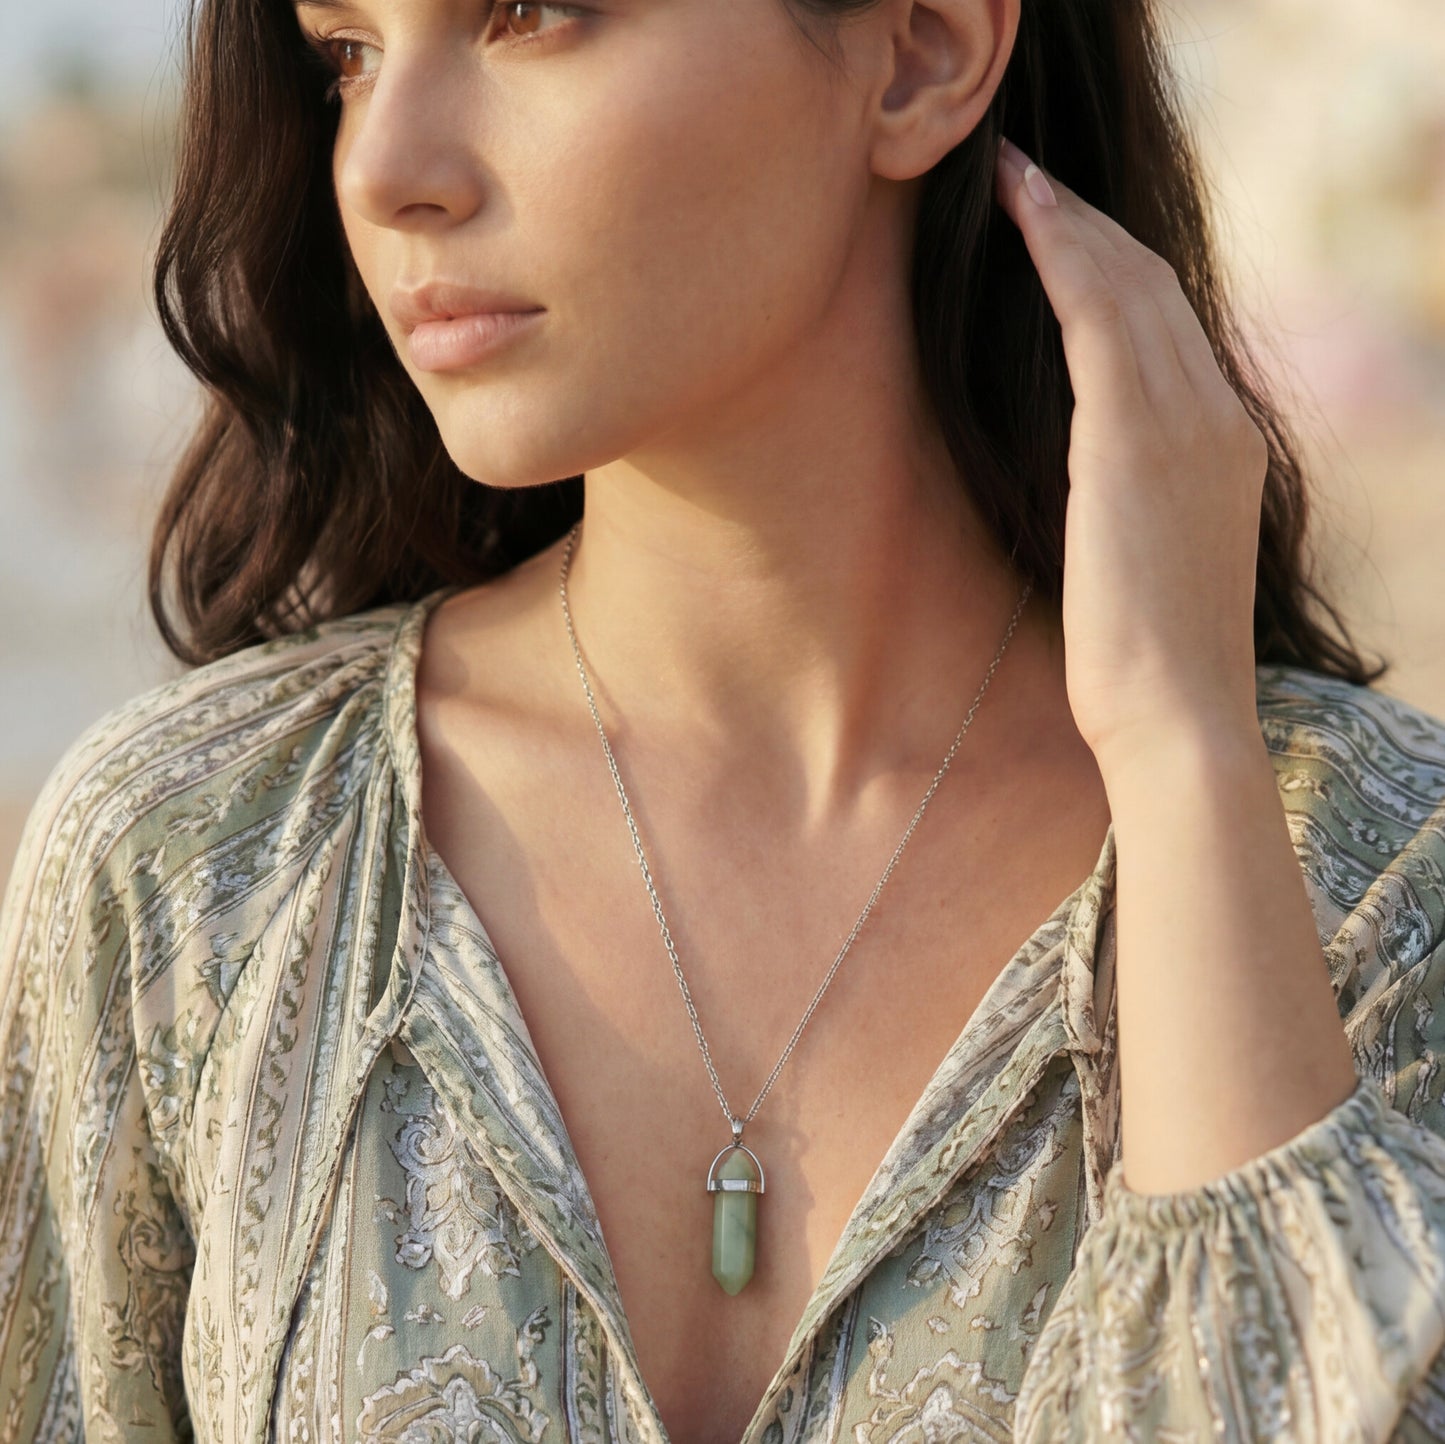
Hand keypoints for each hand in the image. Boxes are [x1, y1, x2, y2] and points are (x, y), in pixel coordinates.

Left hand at [993, 136, 1268, 775]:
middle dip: (1088, 226)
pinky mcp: (1137, 438)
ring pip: (1127, 285)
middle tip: (1026, 180)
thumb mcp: (1139, 561)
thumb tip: (1075, 477)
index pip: (1168, 330)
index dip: (1111, 269)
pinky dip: (1060, 257)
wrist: (1176, 719)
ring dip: (1067, 222)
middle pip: (1153, 288)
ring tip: (1013, 179)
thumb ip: (1123, 499)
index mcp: (1224, 447)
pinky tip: (1021, 217)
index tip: (1059, 233)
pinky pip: (1098, 317)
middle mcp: (1219, 418)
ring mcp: (1189, 422)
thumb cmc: (1142, 666)